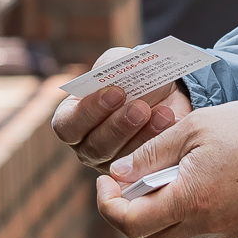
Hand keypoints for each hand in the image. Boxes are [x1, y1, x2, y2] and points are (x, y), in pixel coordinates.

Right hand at [51, 48, 190, 168]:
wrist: (163, 94)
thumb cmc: (130, 78)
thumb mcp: (118, 64)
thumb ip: (109, 67)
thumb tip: (109, 75)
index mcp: (72, 120)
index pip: (67, 126)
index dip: (89, 111)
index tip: (116, 92)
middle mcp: (87, 146)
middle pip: (95, 147)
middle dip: (119, 126)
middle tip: (140, 107)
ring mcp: (112, 164)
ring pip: (122, 161)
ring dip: (143, 136)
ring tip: (161, 114)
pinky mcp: (137, 173)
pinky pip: (146, 166)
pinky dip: (160, 144)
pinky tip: (169, 124)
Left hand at [96, 100, 237, 237]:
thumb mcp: (190, 129)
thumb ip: (150, 154)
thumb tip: (118, 174)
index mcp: (188, 200)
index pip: (131, 223)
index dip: (109, 204)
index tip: (107, 180)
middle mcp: (202, 225)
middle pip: (144, 236)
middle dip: (124, 210)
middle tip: (123, 179)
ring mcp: (218, 230)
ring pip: (167, 233)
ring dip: (151, 209)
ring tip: (155, 173)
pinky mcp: (231, 228)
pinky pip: (191, 227)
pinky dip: (176, 209)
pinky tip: (182, 180)